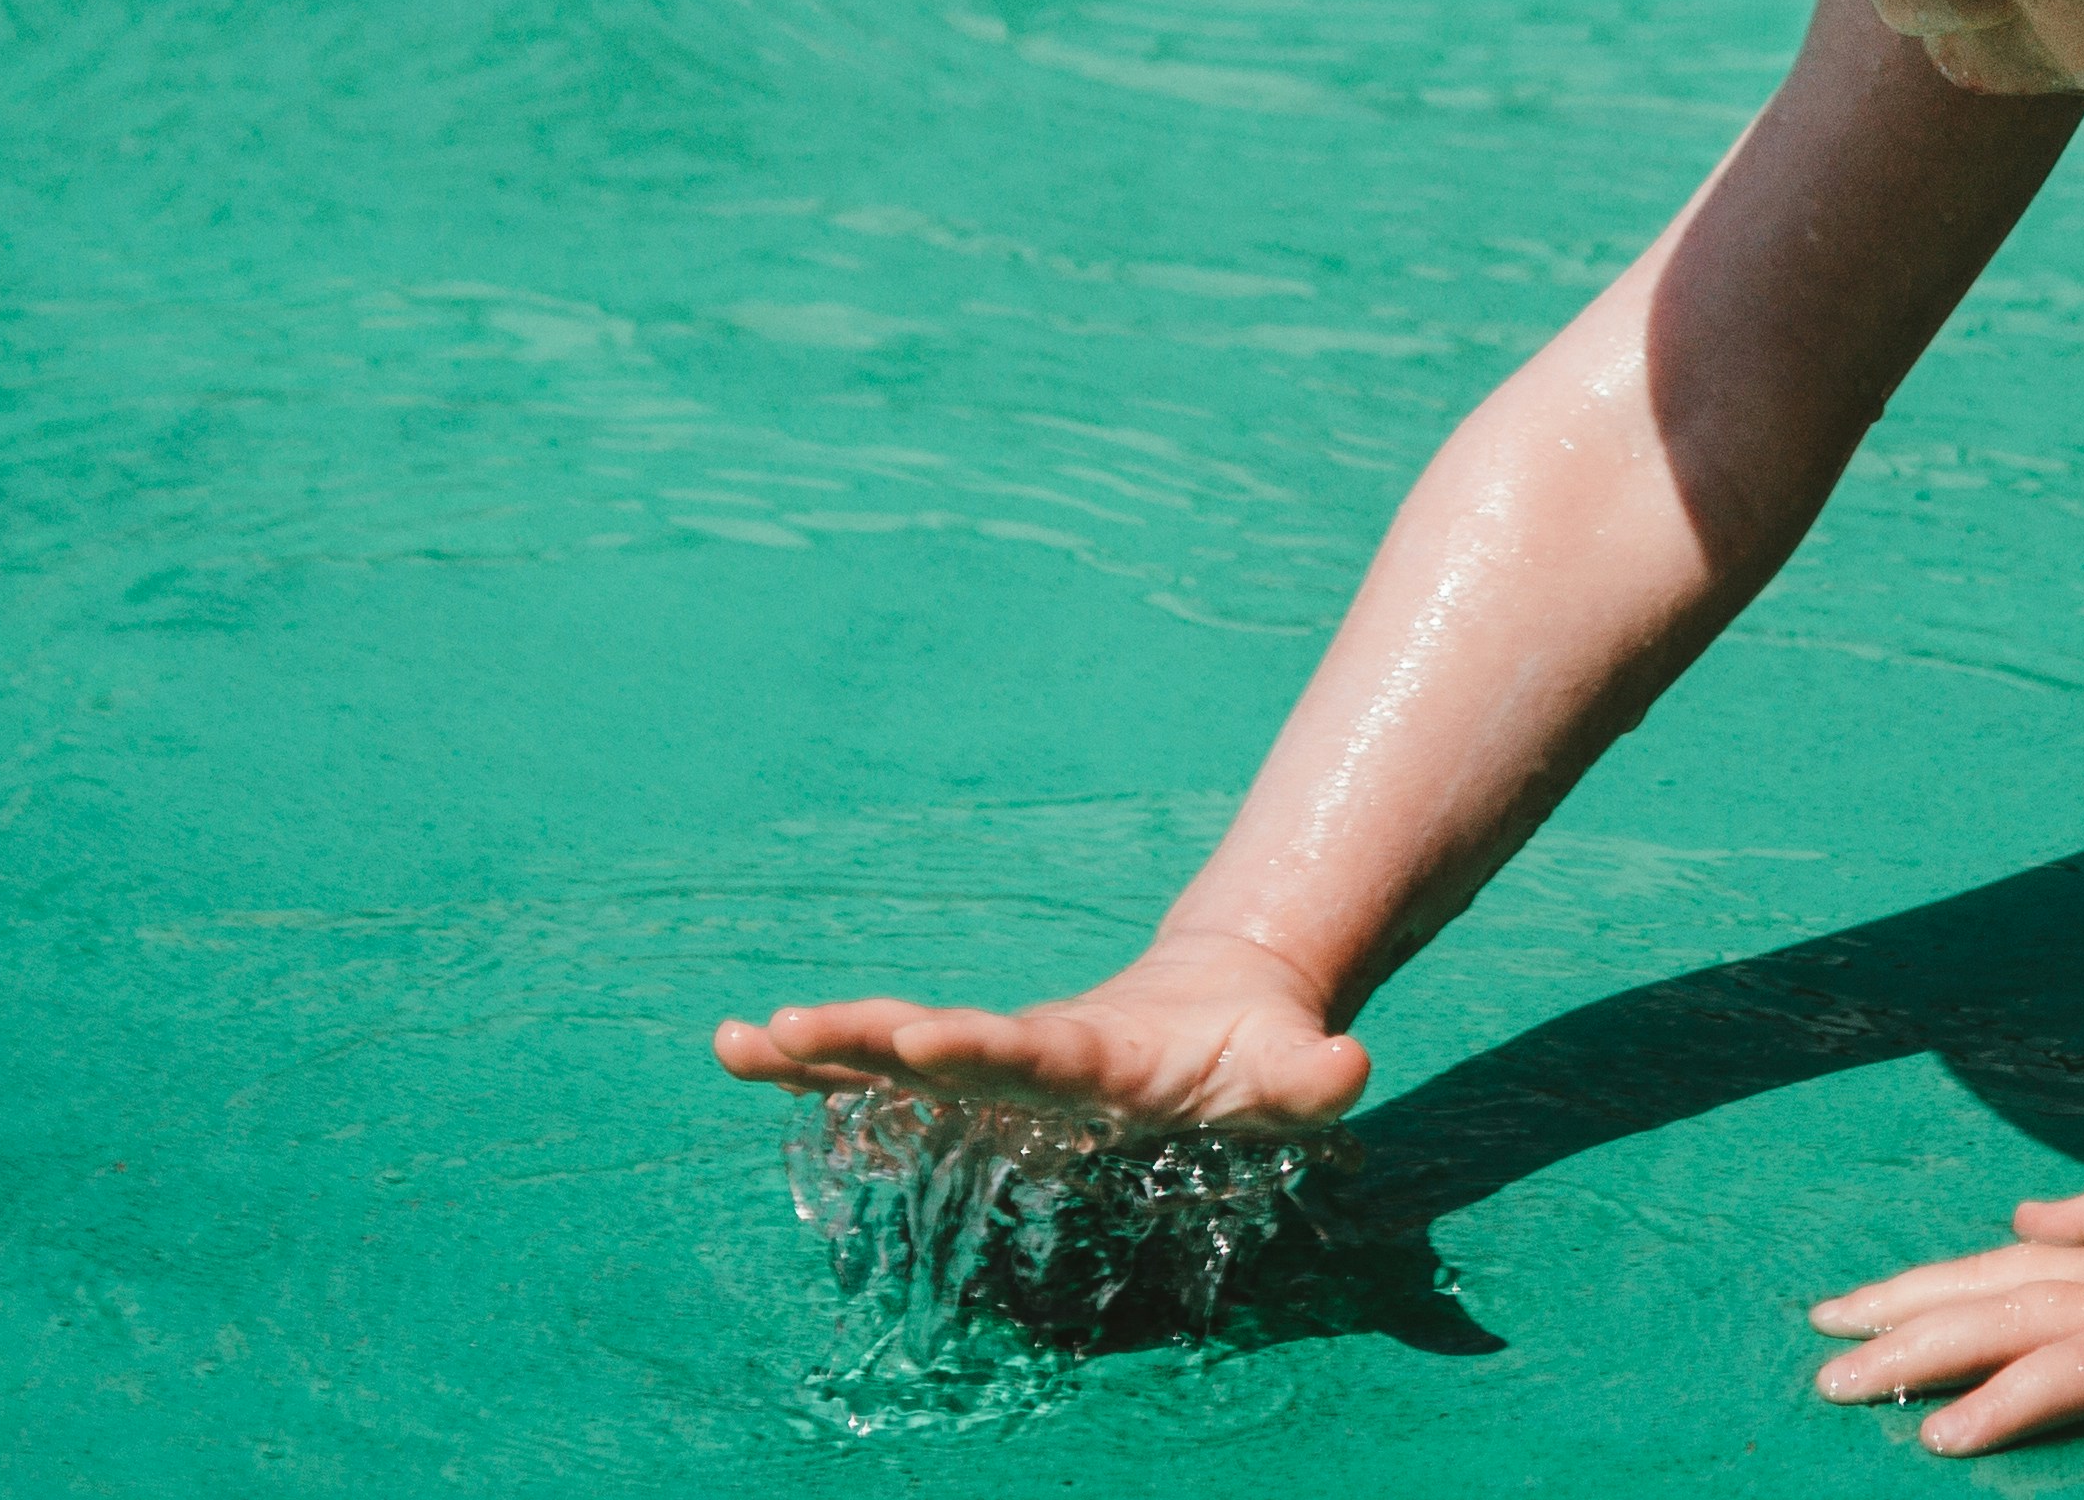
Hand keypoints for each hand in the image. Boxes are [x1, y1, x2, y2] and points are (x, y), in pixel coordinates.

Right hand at [712, 926, 1371, 1136]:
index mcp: (1098, 1052)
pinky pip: (880, 1080)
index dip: (982, 1046)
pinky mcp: (969, 1078)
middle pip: (937, 1044)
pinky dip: (815, 1071)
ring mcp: (991, 1060)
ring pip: (891, 1056)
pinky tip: (742, 1059)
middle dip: (865, 1040)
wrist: (1221, 1003)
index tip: (923, 1036)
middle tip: (787, 1031)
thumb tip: (1349, 1070)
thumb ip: (1314, 1076)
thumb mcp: (1292, 1070)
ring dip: (818, 1052)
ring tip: (734, 1043)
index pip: (1033, 1049)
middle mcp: (1029, 1048)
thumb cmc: (1253, 1052)